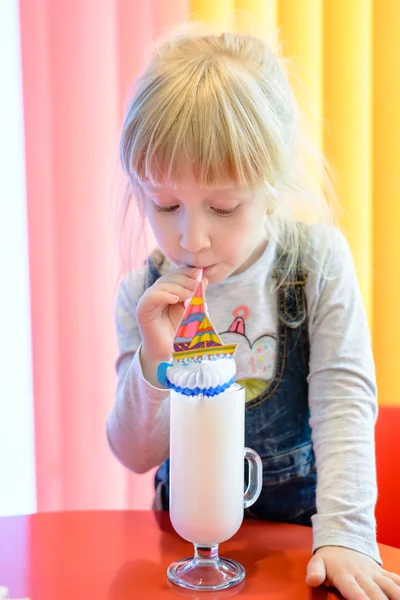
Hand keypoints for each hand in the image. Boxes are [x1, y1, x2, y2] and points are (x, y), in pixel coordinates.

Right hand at [136, 268, 206, 382]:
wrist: (171, 354)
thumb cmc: (183, 334)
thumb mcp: (194, 311)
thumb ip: (198, 295)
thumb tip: (204, 278)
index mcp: (168, 291)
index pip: (178, 274)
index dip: (189, 273)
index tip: (203, 278)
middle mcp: (157, 294)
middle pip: (171, 277)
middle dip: (187, 281)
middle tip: (198, 290)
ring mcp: (148, 301)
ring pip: (162, 284)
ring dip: (179, 288)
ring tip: (190, 299)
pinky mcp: (143, 310)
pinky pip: (151, 296)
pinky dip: (164, 294)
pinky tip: (175, 299)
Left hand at [306, 546, 399, 598]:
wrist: (341, 540)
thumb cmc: (328, 559)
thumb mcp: (317, 562)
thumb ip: (315, 571)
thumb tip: (311, 580)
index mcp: (344, 575)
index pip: (353, 589)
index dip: (360, 598)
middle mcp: (361, 575)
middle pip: (374, 593)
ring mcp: (373, 574)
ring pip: (389, 586)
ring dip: (395, 595)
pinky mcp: (382, 573)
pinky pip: (395, 579)